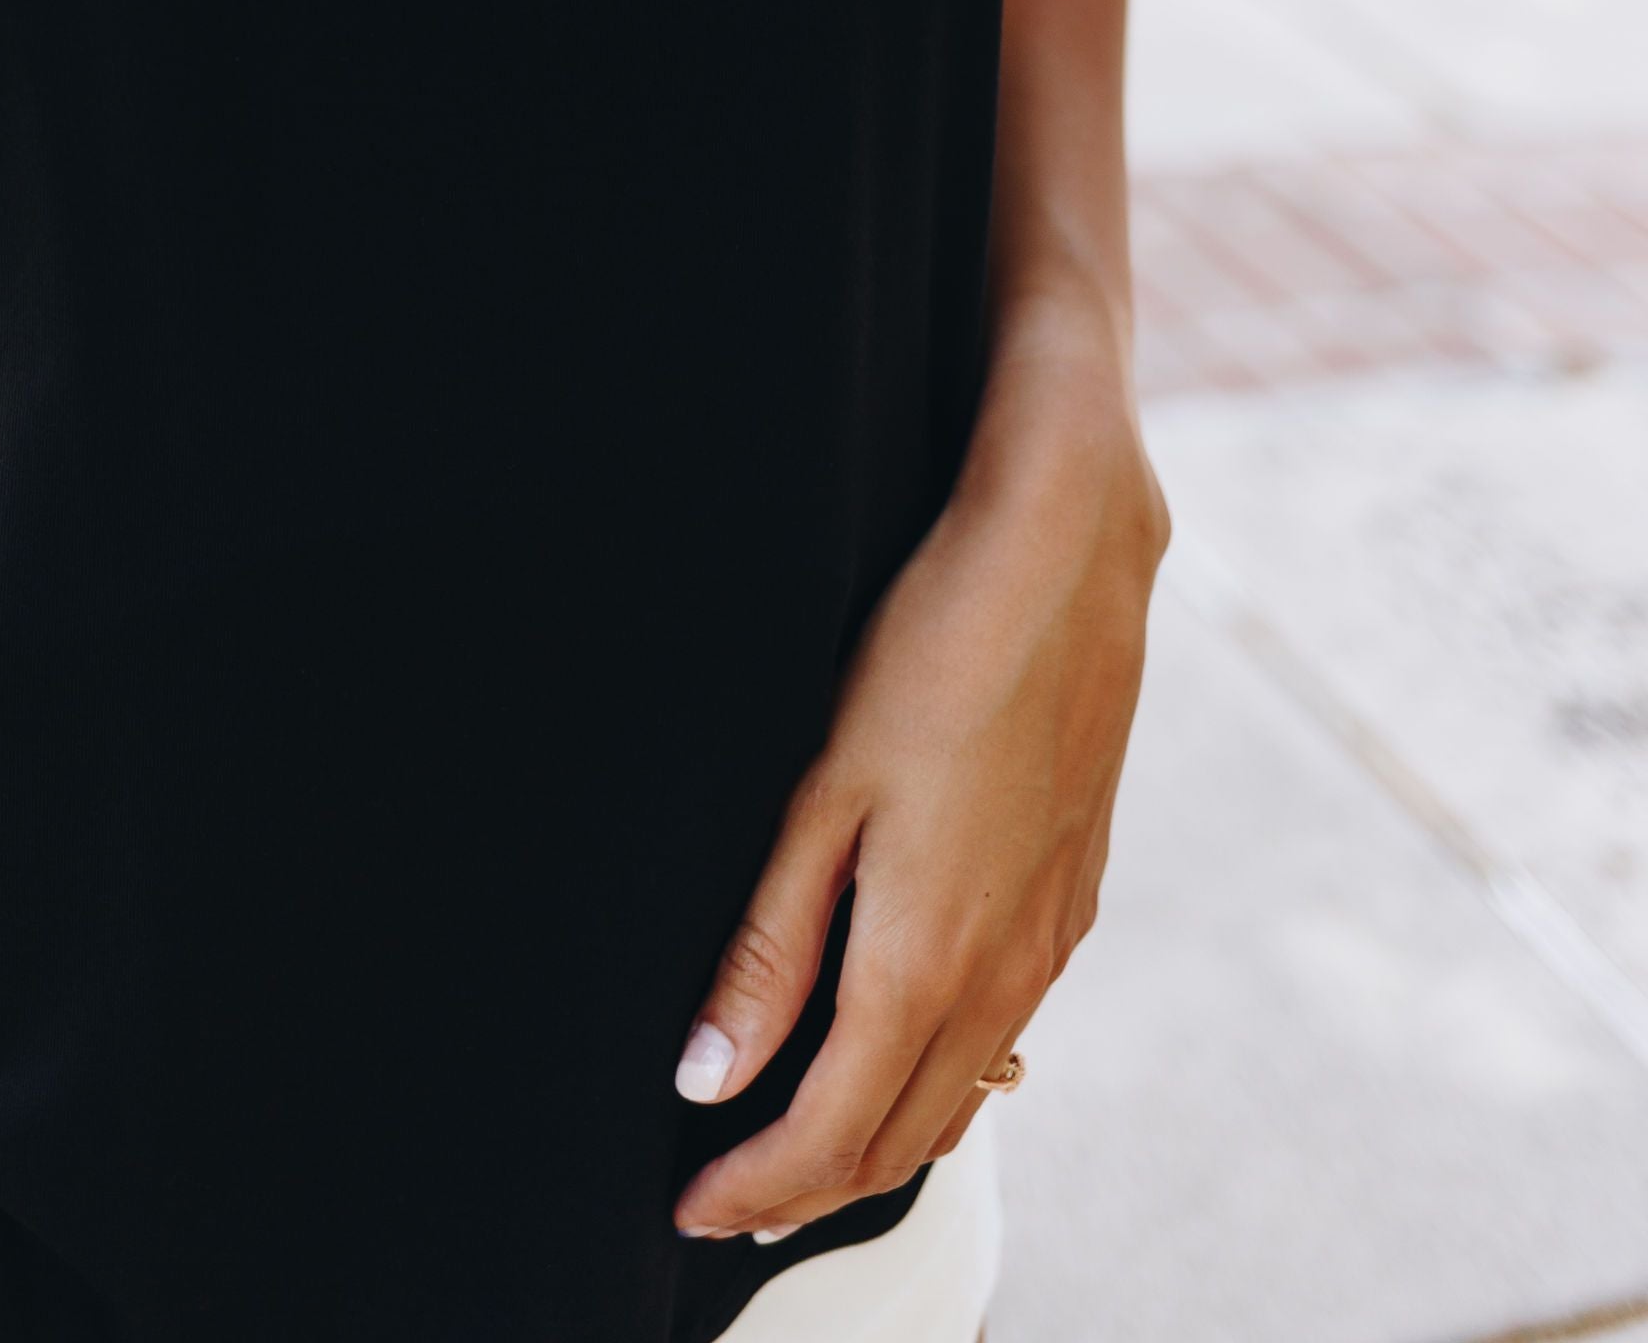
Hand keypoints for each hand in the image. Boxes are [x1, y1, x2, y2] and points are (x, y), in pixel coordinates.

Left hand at [673, 332, 1166, 1242]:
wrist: (1068, 559)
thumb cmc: (934, 651)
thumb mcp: (821, 791)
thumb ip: (768, 946)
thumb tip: (707, 1077)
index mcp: (925, 957)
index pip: (830, 1134)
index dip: (754, 1186)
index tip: (689, 1205)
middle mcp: (1002, 973)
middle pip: (898, 1139)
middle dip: (807, 1185)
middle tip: (727, 1192)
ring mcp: (1051, 940)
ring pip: (960, 1095)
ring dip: (878, 1140)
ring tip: (796, 1141)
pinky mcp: (1076, 899)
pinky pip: (1006, 1034)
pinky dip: (943, 1077)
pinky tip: (905, 1047)